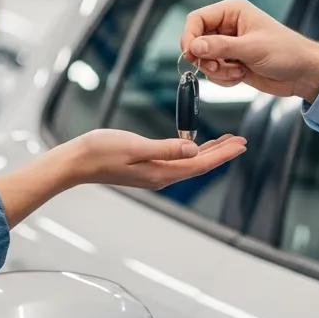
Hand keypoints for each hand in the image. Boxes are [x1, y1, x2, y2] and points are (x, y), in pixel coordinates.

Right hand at [66, 129, 246, 191]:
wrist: (76, 161)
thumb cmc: (101, 151)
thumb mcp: (135, 146)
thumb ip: (166, 148)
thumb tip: (194, 149)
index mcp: (161, 173)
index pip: (200, 164)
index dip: (223, 154)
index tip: (241, 144)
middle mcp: (161, 176)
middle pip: (199, 164)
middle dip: (222, 153)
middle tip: (241, 141)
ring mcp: (154, 173)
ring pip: (190, 162)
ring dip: (209, 151)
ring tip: (226, 142)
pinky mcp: (147, 168)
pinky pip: (177, 160)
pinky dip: (192, 151)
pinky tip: (195, 145)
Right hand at [181, 0, 318, 100]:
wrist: (303, 73)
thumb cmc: (287, 52)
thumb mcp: (252, 48)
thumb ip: (221, 47)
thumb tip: (194, 47)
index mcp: (232, 11)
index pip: (196, 19)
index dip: (190, 36)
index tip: (191, 54)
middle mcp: (227, 27)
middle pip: (196, 41)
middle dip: (206, 58)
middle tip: (218, 66)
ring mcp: (228, 46)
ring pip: (203, 59)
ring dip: (217, 70)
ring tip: (238, 71)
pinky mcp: (231, 62)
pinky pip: (213, 72)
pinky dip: (223, 78)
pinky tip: (241, 75)